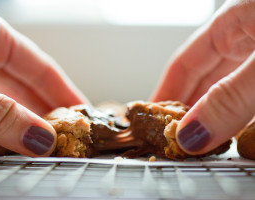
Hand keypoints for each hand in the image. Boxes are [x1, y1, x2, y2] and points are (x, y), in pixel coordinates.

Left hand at [0, 1, 88, 156]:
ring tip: (40, 150)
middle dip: (46, 116)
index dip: (66, 93)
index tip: (85, 117)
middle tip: (65, 143)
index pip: (41, 68)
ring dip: (20, 127)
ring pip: (0, 103)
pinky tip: (3, 144)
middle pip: (25, 89)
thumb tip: (38, 138)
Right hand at [151, 0, 254, 154]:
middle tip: (174, 141)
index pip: (184, 64)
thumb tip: (193, 133)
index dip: (164, 93)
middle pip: (203, 80)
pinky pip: (250, 99)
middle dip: (187, 111)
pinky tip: (234, 133)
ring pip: (229, 92)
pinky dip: (241, 118)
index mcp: (233, 21)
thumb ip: (231, 97)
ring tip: (199, 143)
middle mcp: (248, 38)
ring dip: (214, 118)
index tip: (150, 120)